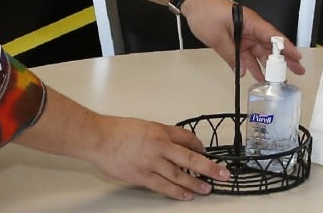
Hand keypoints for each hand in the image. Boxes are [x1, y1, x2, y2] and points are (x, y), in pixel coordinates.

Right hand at [82, 115, 230, 200]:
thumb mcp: (143, 125)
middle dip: (209, 167)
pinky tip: (187, 195)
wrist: (99, 138)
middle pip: (191, 158)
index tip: (205, 152)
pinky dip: (177, 192)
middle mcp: (160, 146)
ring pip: (180, 175)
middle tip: (223, 174)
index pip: (187, 138)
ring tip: (207, 188)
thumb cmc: (116, 130)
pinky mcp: (142, 176)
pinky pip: (164, 186)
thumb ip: (158, 135)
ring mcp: (152, 162)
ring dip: (195, 183)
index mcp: (160, 130)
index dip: (199, 146)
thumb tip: (170, 145)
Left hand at [182, 0, 304, 81]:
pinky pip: (246, 51)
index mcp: (250, 22)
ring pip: (258, 50)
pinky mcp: (235, 36)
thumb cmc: (205, 13)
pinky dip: (250, 62)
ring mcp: (243, 32)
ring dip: (266, 64)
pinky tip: (253, 74)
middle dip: (283, 59)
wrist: (191, 3)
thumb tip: (241, 70)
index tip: (297, 59)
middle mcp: (250, 27)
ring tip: (275, 79)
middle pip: (270, 45)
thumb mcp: (217, 37)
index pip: (273, 36)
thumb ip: (231, 55)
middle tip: (297, 71)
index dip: (287, 48)